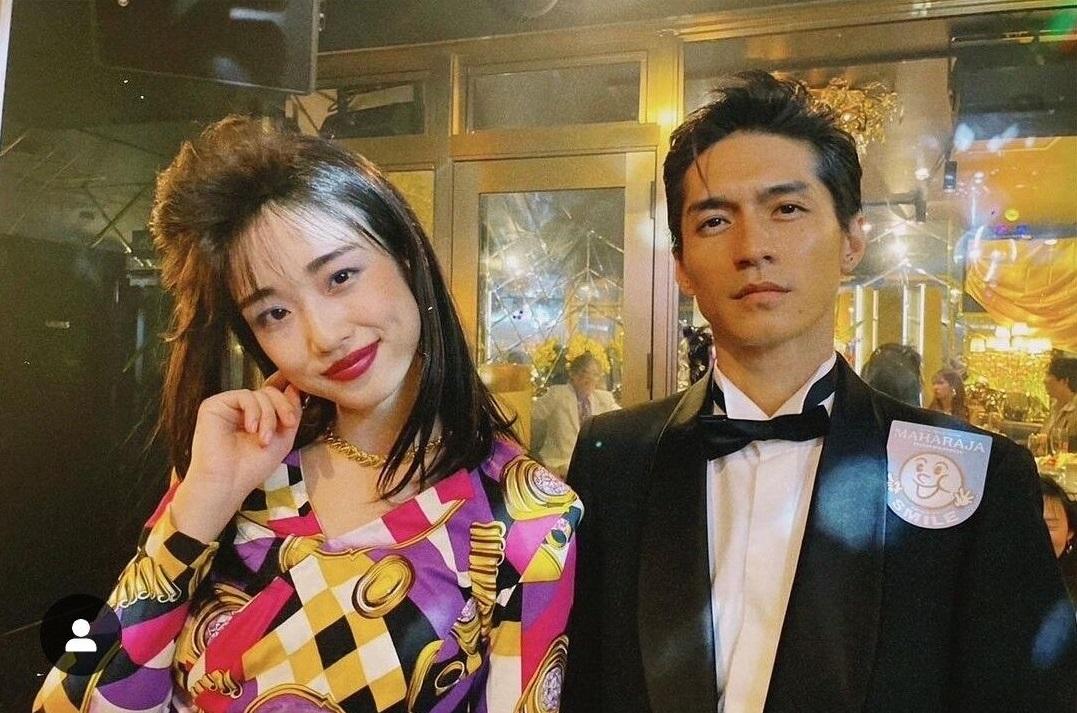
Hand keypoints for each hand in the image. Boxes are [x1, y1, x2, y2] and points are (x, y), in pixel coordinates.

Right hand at [171, 373, 302, 542]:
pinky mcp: (213, 406)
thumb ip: (291, 412)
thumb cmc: (252, 468)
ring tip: (264, 439)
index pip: (275, 397)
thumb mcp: (283, 438)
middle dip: (283, 408)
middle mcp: (240, 410)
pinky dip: (254, 411)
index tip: (292, 421)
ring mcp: (226, 407)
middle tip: (287, 426)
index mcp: (255, 417)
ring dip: (269, 416)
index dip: (287, 402)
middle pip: (269, 392)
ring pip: (259, 394)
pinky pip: (243, 395)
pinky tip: (251, 430)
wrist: (227, 484)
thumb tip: (294, 386)